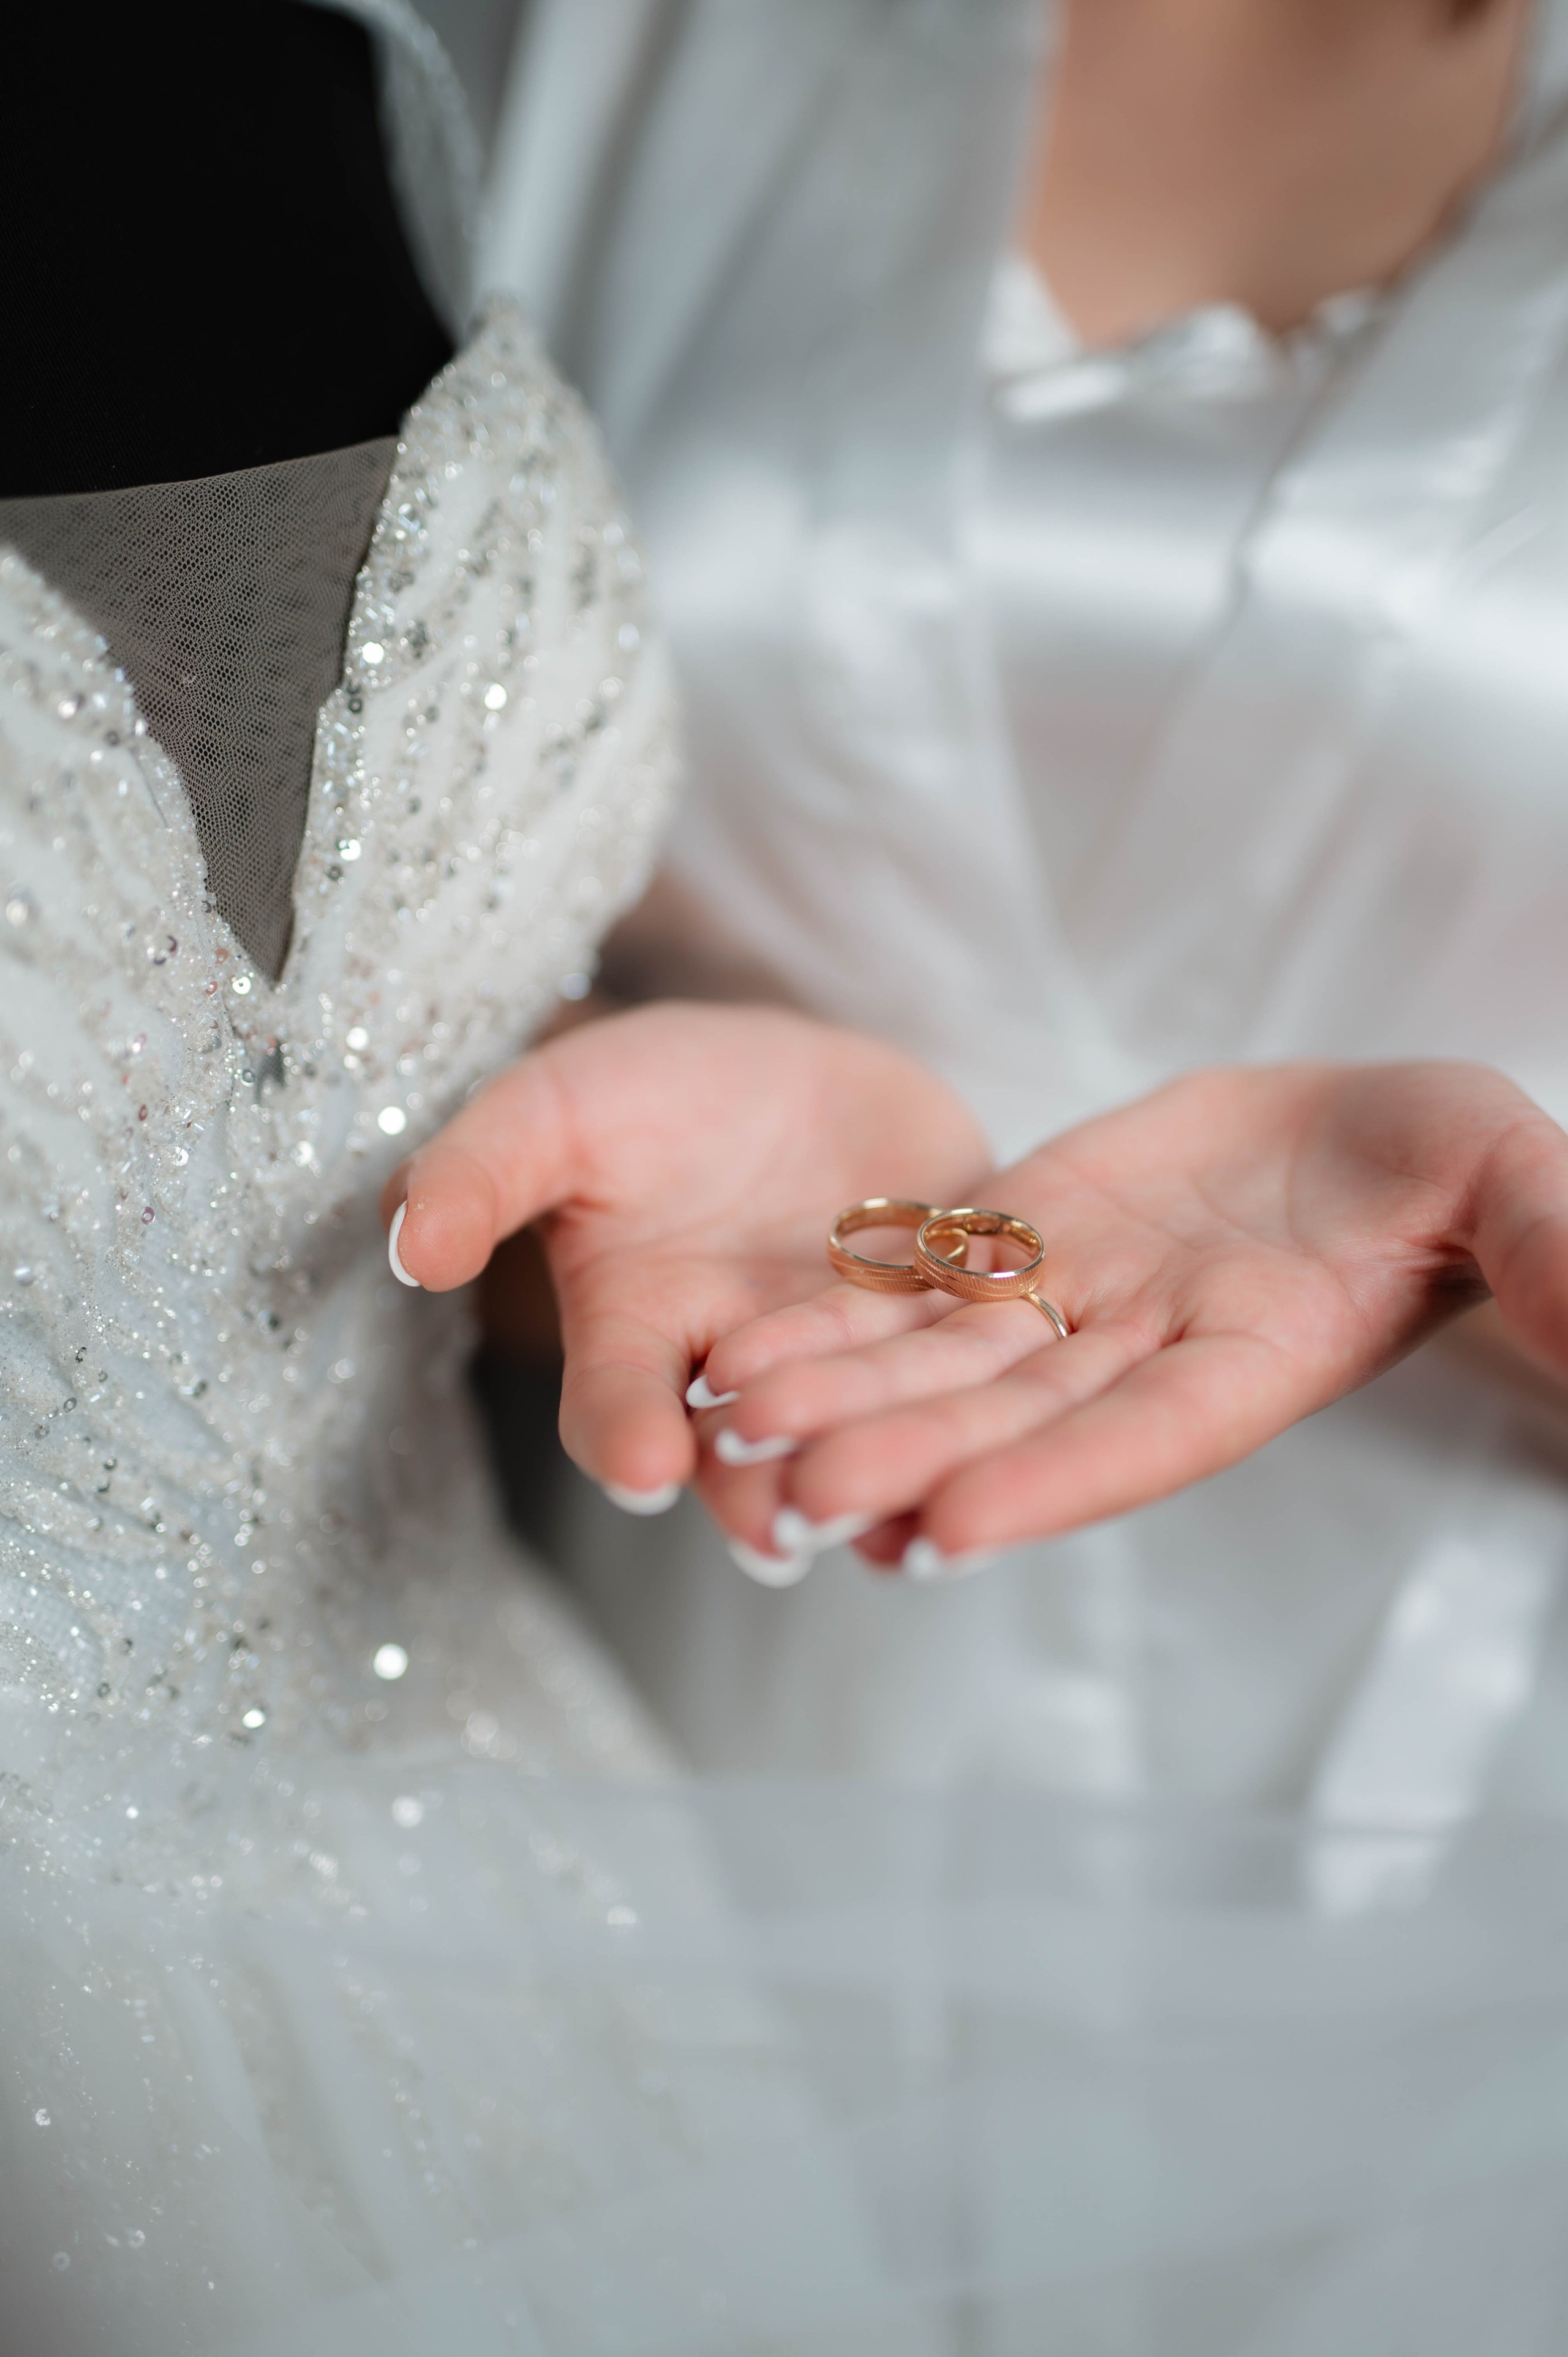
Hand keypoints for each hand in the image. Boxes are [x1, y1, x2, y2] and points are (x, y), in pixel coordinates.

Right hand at [382, 1003, 986, 1509]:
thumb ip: (484, 1173)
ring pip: (854, 1435)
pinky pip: (958, 1383)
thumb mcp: (554, 1107)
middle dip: (759, 1493)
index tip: (634, 1464)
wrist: (789, 1070)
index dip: (621, 1431)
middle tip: (779, 1531)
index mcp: (638, 1328)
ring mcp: (843, 1359)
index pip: (614, 1402)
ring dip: (869, 1480)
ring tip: (887, 1524)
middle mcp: (738, 1370)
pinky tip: (1004, 1460)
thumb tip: (410, 1247)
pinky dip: (975, 1425)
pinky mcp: (941, 1328)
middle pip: (742, 1454)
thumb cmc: (650, 1093)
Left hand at [689, 1062, 1567, 1576]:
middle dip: (902, 1455)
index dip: (1048, 1485)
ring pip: (942, 1357)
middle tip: (787, 1497)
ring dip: (842, 1391)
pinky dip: (843, 1310)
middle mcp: (1148, 1354)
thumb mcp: (1517, 1187)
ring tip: (734, 1418)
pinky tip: (748, 1339)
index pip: (1146, 1440)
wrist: (1366, 1128)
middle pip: (1011, 1415)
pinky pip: (924, 1280)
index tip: (941, 1537)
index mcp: (1261, 1360)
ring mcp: (1079, 1301)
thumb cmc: (1455, 1161)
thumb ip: (1552, 1260)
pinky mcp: (1029, 1240)